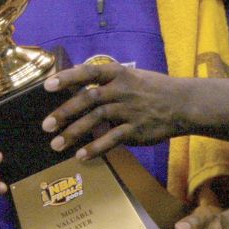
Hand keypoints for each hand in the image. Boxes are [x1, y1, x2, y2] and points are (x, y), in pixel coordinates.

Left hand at [41, 64, 187, 159]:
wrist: (183, 104)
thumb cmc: (151, 89)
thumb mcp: (130, 77)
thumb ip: (104, 84)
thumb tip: (75, 91)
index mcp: (118, 74)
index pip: (89, 72)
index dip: (68, 77)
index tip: (47, 85)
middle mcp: (122, 90)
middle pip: (88, 98)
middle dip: (65, 112)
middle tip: (45, 125)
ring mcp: (129, 110)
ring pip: (97, 119)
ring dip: (74, 132)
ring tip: (56, 145)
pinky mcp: (136, 129)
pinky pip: (112, 139)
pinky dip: (96, 148)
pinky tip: (81, 156)